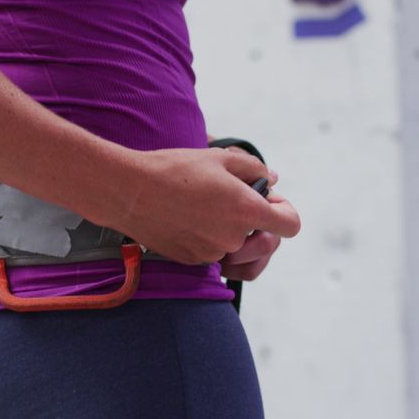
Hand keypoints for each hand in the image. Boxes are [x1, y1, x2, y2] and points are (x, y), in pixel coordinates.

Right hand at [107, 147, 300, 265]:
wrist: (129, 192)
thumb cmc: (174, 169)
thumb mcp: (220, 158)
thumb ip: (254, 170)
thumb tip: (272, 180)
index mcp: (246, 210)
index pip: (290, 225)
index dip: (284, 212)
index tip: (270, 201)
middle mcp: (234, 238)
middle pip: (264, 238)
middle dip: (256, 221)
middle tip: (232, 198)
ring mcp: (213, 253)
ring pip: (236, 245)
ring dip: (230, 230)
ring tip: (206, 206)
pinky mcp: (193, 261)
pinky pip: (213, 252)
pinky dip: (208, 238)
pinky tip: (188, 217)